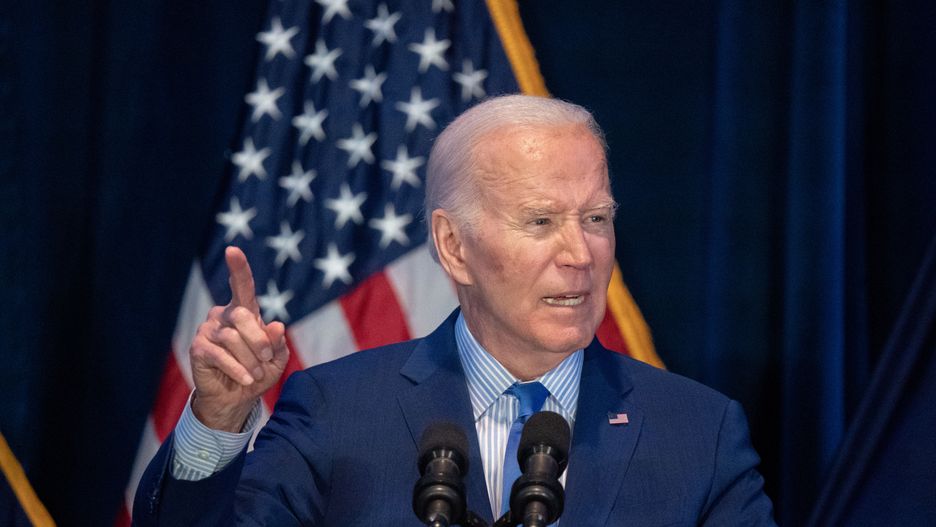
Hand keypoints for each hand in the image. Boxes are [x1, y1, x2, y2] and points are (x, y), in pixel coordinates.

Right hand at [188, 246, 289, 431]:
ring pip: (233, 338)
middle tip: (266, 360)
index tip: (233, 250)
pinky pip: (220, 355)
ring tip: (256, 374)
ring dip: (250, 360)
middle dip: (259, 341)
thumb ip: (277, 343)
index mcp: (244, 312)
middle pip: (243, 316)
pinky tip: (246, 379)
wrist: (236, 399)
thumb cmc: (258, 373)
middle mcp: (223, 316)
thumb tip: (276, 325)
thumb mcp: (276, 359)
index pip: (242, 286)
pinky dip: (237, 369)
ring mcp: (208, 330)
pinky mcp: (198, 348)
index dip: (238, 268)